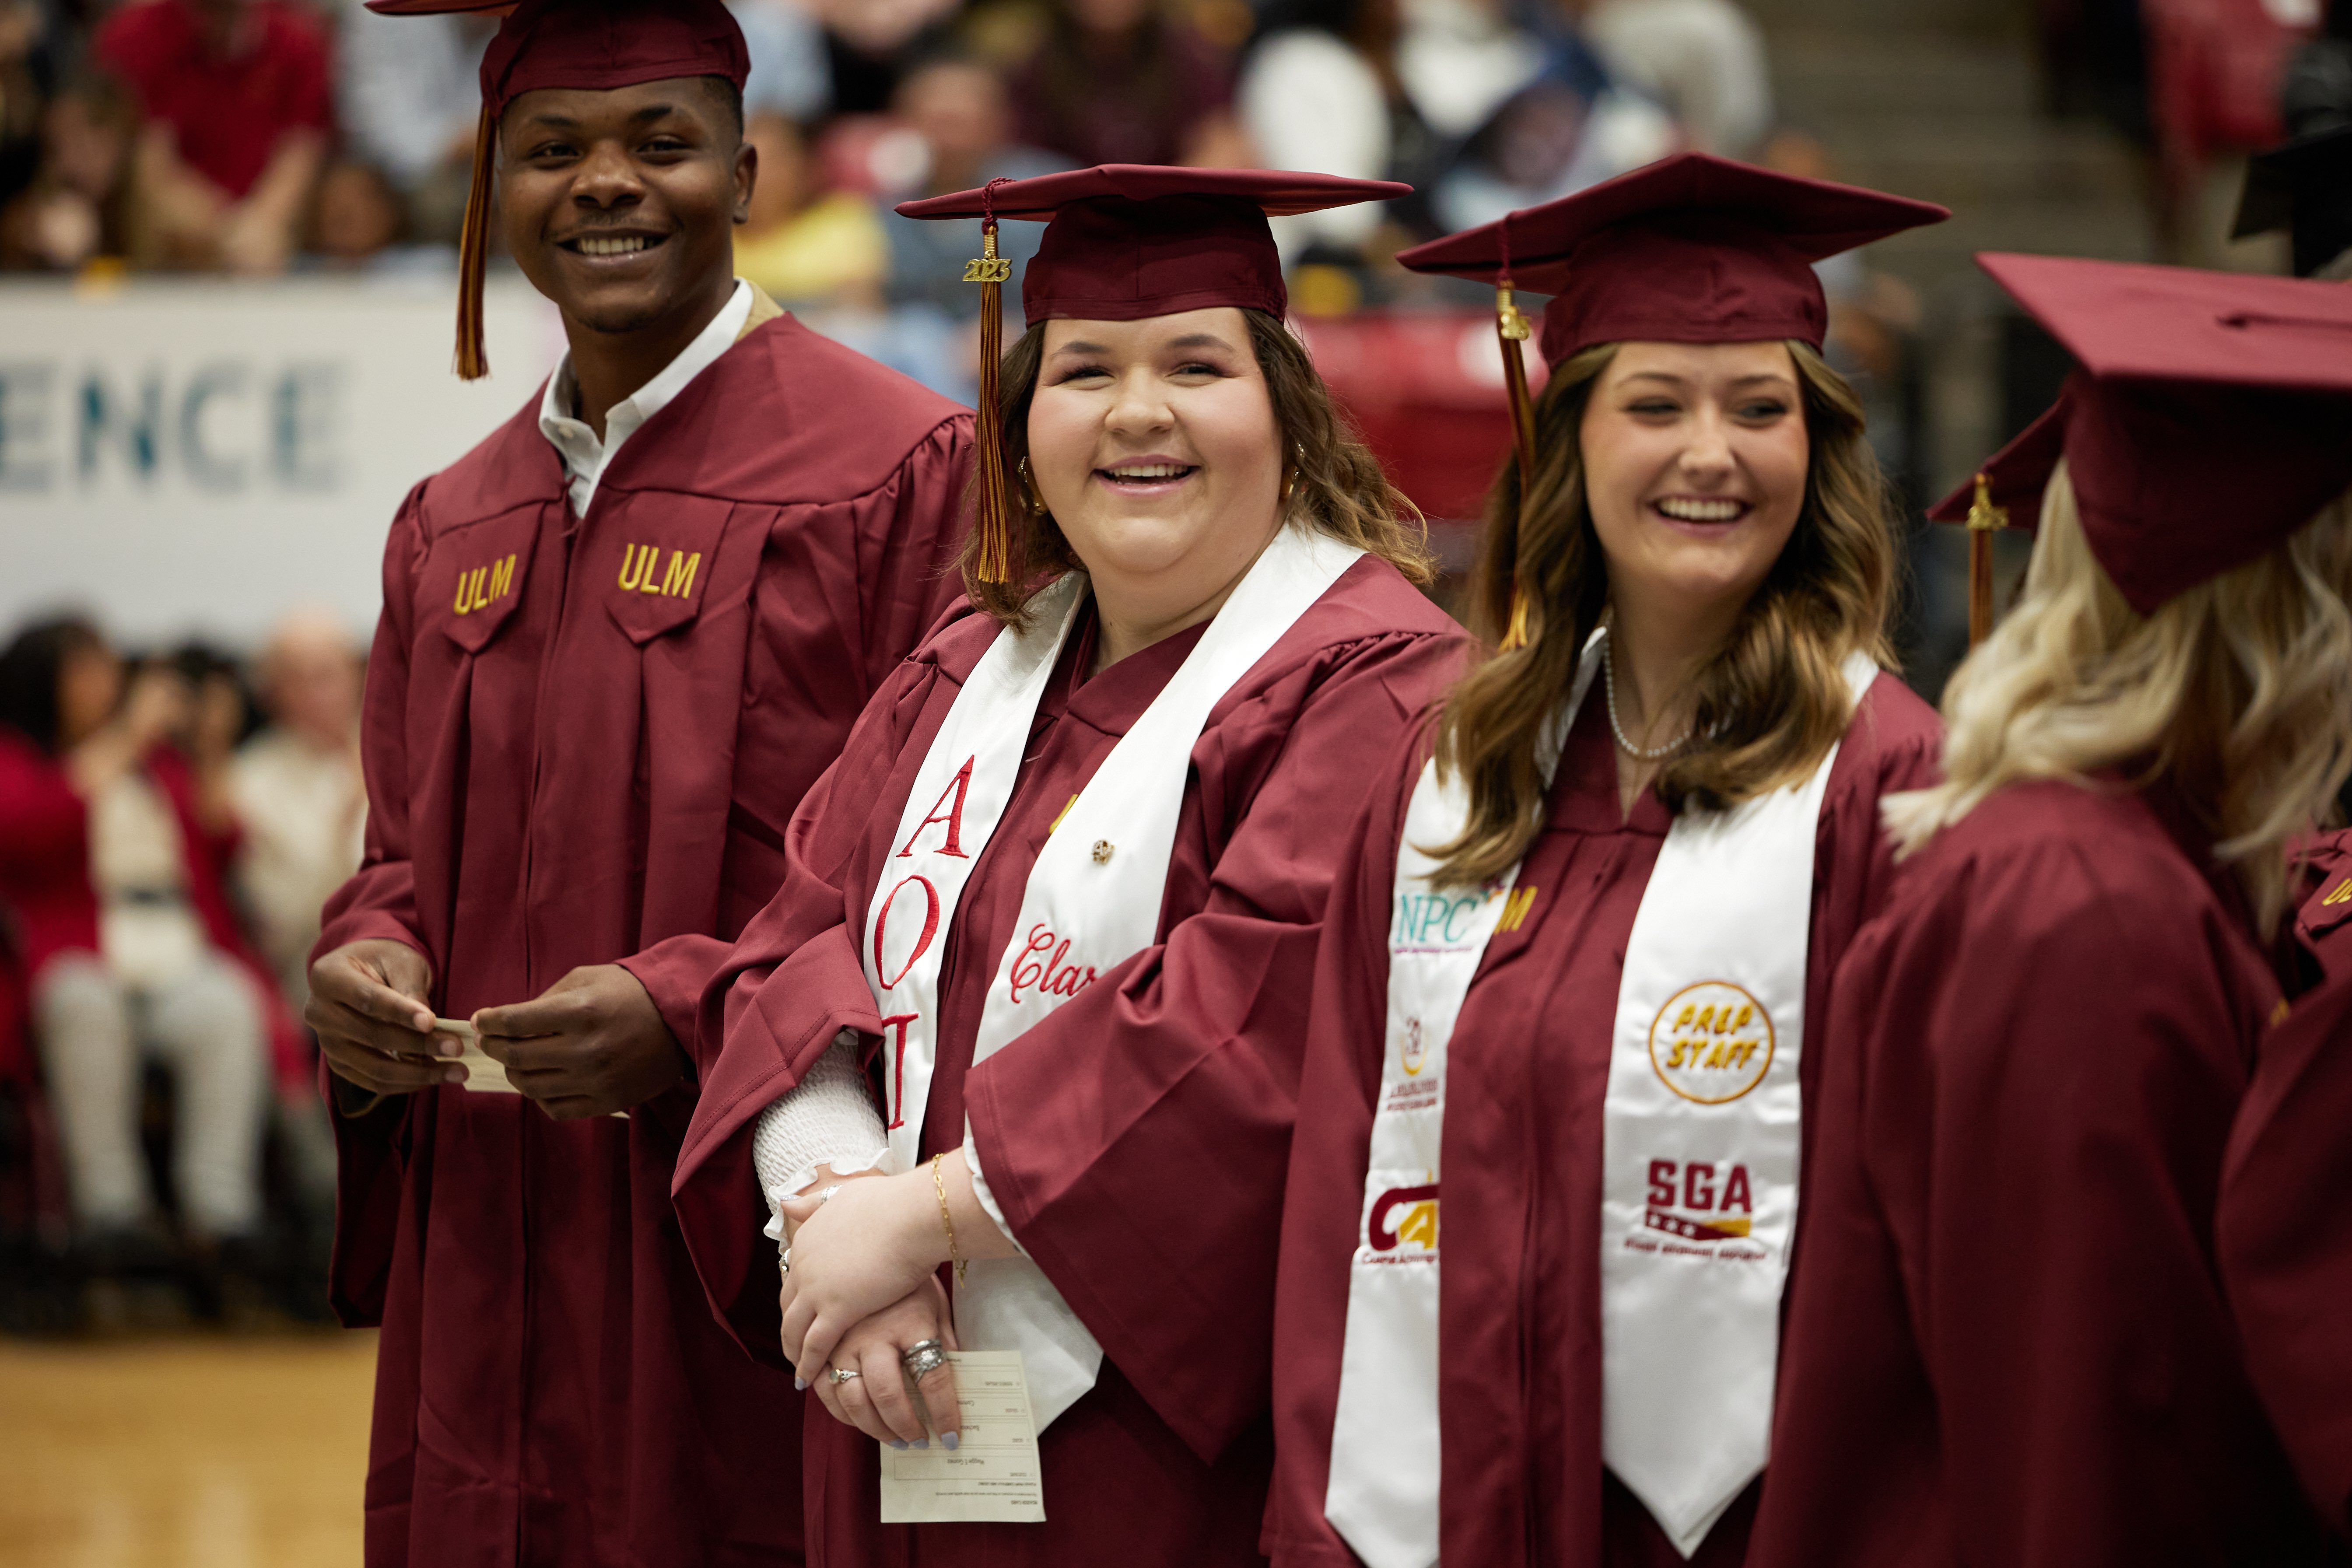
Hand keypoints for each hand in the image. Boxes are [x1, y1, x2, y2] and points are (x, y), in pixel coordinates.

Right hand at [308, 938, 450, 1094]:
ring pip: (374, 1067)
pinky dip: (406, 1083)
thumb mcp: (401, 962)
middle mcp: (319, 1013)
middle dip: (419, 1045)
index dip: (401, 1013)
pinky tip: (434, 1075)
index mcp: (328, 978)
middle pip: (372, 1036)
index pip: (368, 1000)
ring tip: (456, 1070)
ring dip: (418, 1072)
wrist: (364, 971)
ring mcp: (327, 1043)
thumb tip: (428, 1027)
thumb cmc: (385, 960)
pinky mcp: (339, 1064)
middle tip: (456, 1048)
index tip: (432, 1022)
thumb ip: (410, 990)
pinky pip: (373, 1082)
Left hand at [472, 964, 685, 1119]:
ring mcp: (596, 1079)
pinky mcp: (608, 1101)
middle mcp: (585, 1049)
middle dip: (494, 1046)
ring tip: (515, 1061)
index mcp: (580, 1011)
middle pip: (517, 1057)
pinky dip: (540, 1098)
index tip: (481, 1020)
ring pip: (531, 1087)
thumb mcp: (587, 978)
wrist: (680, 1019)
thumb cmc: (630, 993)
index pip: (515, 1022)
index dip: (489, 1022)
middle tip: (490, 1039)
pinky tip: (542, 1082)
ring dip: (514, 1073)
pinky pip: (557, 1109)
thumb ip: (546, 999)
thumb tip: (508, 1022)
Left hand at [777, 1171, 947, 1384]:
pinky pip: (814, 1346)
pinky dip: (808, 1365)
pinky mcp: (836, 1311)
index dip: (796, 1297)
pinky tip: (807, 1379)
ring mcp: (816, 1289)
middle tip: (794, 1346)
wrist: (911, 1216)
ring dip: (794, 1352)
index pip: (793, 1275)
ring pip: (794, 1330)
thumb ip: (817, 1203)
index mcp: (808, 1238)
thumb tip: (787, 1202)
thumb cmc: (892, 1203)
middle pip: (788, 1305)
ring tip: (799, 1371)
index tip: (801, 1312)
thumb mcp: (846, 1194)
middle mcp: (803, 1264)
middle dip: (790, 1328)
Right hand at [800, 1279, 963, 1448]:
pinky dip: (839, 1411)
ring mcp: (844, 1340)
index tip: (952, 1438)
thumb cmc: (910, 1279)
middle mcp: (875, 1335)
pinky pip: (824, 1388)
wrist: (871, 1241)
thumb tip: (961, 1378)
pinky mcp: (823, 1342)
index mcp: (911, 1323)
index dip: (945, 1413)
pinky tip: (857, 1420)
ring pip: (853, 1399)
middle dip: (905, 1427)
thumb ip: (945, 1340)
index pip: (934, 1378)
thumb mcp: (936, 1304)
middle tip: (918, 1442)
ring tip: (893, 1439)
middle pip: (890, 1395)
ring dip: (873, 1427)